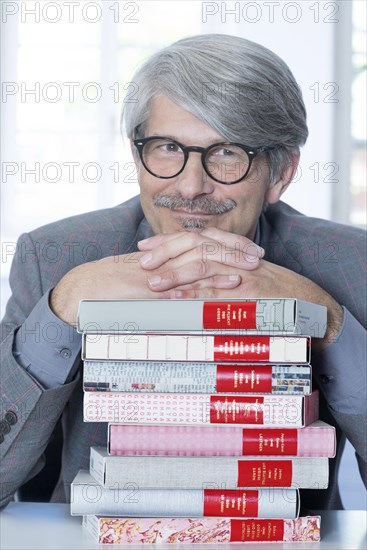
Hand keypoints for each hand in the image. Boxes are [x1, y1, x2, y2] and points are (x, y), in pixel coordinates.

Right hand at [50, 250, 240, 325]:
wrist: (87, 289)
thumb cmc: (115, 285)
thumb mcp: (145, 277)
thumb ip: (168, 278)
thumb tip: (189, 287)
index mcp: (166, 252)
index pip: (202, 241)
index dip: (227, 243)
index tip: (248, 249)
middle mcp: (166, 257)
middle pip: (206, 246)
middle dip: (234, 250)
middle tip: (257, 255)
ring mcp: (161, 271)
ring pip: (201, 262)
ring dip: (229, 263)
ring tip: (251, 267)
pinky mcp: (156, 288)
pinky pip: (187, 285)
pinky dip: (210, 284)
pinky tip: (229, 285)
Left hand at [139, 230, 342, 351]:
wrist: (307, 301)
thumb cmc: (273, 291)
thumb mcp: (244, 274)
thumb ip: (218, 272)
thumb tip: (190, 279)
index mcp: (231, 250)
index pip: (195, 239)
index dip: (168, 241)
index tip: (146, 246)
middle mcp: (234, 256)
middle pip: (195, 245)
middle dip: (166, 251)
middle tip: (142, 260)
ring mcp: (242, 273)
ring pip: (202, 265)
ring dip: (175, 273)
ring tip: (152, 282)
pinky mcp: (248, 293)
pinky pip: (217, 292)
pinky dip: (195, 295)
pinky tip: (176, 300)